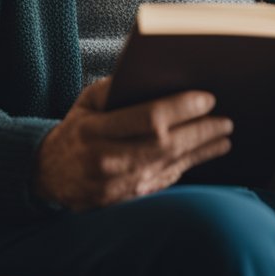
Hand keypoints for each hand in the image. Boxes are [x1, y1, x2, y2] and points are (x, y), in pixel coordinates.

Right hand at [33, 77, 232, 210]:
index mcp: (93, 132)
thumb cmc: (74, 131)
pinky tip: (209, 152)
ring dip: (202, 149)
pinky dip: (191, 164)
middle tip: (226, 118)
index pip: (147, 118)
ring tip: (225, 134)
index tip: (206, 98)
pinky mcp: (128, 199)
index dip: (181, 108)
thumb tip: (152, 76)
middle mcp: (107, 161)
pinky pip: (166, 180)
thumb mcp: (84, 103)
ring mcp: (119, 185)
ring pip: (170, 165)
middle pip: (165, 145)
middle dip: (200, 131)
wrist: (48, 177)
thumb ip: (113, 89)